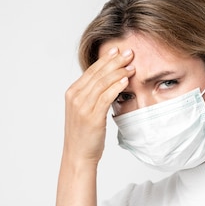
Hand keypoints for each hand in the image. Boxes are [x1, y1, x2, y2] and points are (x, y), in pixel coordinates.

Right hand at [62, 47, 134, 165]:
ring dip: (118, 72)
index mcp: (73, 93)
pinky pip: (105, 97)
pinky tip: (125, 81)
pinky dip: (115, 87)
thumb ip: (94, 96)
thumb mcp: (86, 111)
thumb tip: (109, 84)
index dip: (105, 59)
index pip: (91, 71)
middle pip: (97, 73)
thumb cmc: (85, 135)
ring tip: (131, 65)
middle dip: (114, 61)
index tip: (118, 50)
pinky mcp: (91, 116)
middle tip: (129, 52)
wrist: (78, 155)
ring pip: (102, 83)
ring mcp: (82, 106)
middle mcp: (75, 97)